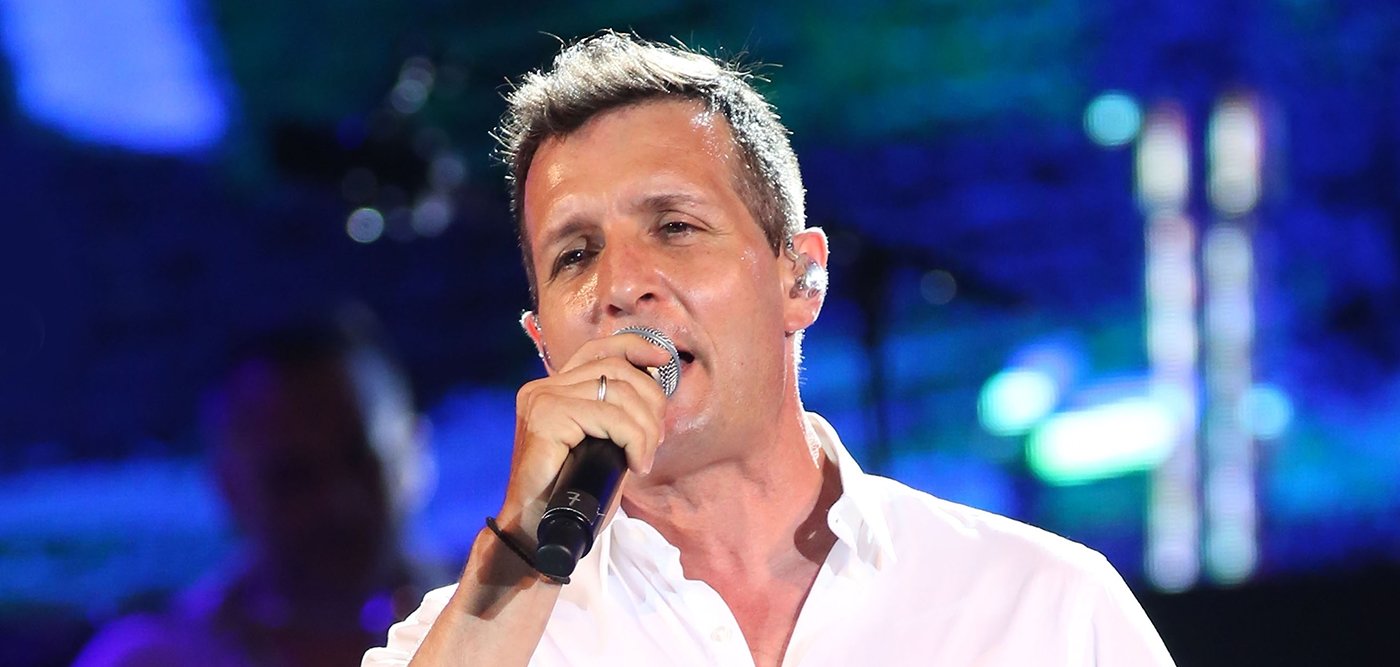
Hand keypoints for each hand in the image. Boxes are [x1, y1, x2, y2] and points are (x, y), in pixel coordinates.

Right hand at [495, 332, 669, 544]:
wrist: (535, 529)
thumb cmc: (569, 493)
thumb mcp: (601, 446)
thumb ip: (617, 418)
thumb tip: (655, 398)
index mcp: (554, 388)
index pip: (598, 350)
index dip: (634, 347)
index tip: (662, 361)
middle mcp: (544, 387)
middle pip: (615, 369)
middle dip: (650, 401)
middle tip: (656, 440)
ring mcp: (542, 399)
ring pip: (617, 392)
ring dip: (645, 427)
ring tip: (645, 457)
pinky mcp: (546, 417)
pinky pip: (608, 417)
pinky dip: (633, 439)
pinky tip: (635, 462)